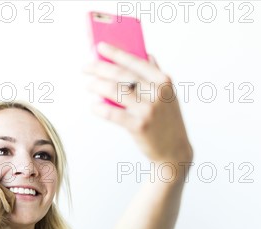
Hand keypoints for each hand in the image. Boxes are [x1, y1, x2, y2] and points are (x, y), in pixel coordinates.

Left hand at [84, 42, 192, 163]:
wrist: (174, 150)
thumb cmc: (167, 120)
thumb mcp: (167, 95)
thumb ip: (156, 74)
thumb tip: (145, 54)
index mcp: (163, 81)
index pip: (135, 61)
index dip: (116, 53)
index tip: (100, 47)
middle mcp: (157, 93)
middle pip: (122, 75)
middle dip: (100, 68)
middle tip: (86, 67)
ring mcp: (148, 110)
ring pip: (115, 91)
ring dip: (97, 86)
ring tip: (88, 84)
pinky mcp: (139, 126)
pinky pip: (113, 114)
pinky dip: (100, 108)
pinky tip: (93, 106)